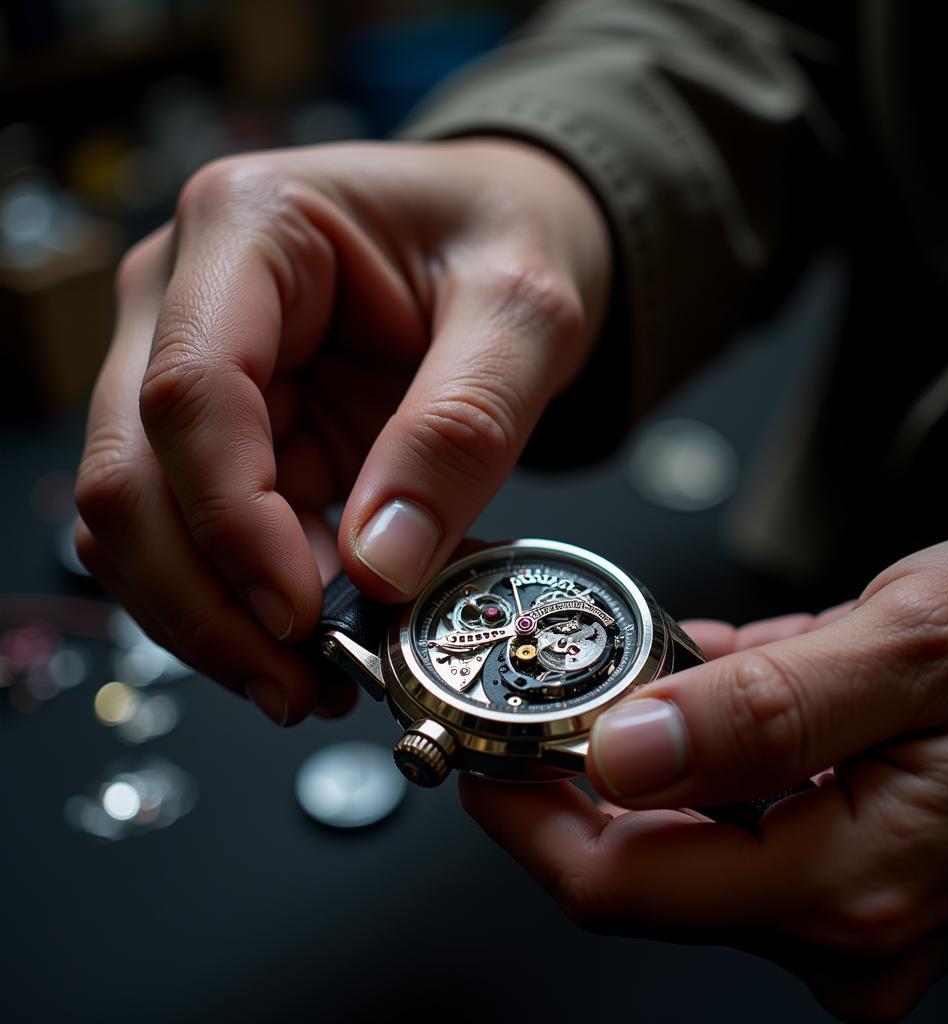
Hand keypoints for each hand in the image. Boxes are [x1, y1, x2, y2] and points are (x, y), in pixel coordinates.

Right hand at [74, 139, 610, 723]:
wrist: (510, 229)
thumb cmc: (512, 233)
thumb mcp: (523, 315)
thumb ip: (459, 430)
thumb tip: (380, 567)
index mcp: (248, 228)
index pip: (191, 393)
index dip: (232, 521)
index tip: (301, 612)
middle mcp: (189, 299)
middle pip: (133, 474)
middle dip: (205, 600)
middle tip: (296, 684)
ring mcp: (196, 370)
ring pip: (145, 523)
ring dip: (214, 617)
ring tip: (311, 679)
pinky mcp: (231, 434)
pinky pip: (205, 536)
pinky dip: (247, 603)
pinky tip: (314, 642)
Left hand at [460, 528, 947, 1021]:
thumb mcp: (913, 646)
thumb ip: (762, 711)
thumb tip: (627, 754)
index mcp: (848, 883)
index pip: (618, 883)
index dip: (526, 813)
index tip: (480, 745)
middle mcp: (847, 918)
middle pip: (642, 864)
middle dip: (575, 772)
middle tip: (544, 681)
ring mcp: (856, 898)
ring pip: (689, 830)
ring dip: (645, 747)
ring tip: (636, 658)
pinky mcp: (863, 860)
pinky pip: (745, 809)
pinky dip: (708, 744)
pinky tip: (716, 679)